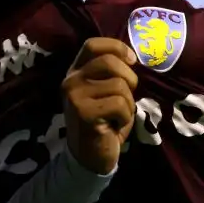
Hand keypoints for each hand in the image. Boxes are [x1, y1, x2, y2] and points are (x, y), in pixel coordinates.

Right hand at [61, 37, 138, 174]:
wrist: (90, 158)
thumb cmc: (104, 123)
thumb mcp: (106, 93)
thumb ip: (113, 74)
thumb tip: (132, 57)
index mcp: (75, 72)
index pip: (93, 45)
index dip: (116, 48)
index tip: (132, 61)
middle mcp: (71, 80)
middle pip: (110, 62)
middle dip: (129, 80)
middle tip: (126, 99)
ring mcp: (74, 95)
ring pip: (119, 86)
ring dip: (128, 104)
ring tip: (118, 116)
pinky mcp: (83, 112)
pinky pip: (119, 104)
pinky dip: (125, 117)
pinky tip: (114, 126)